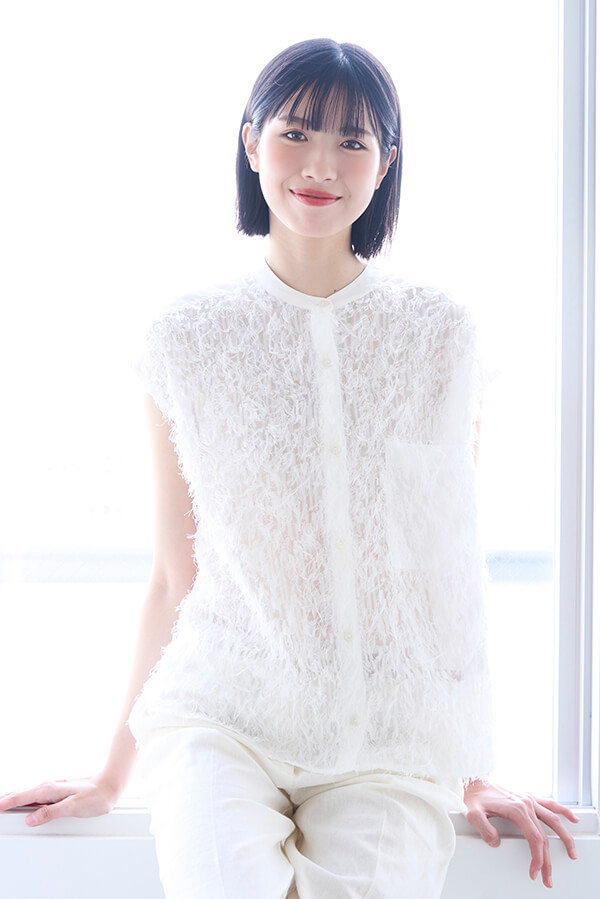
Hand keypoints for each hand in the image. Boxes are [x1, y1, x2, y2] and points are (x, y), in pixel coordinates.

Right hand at [0, 773, 119, 826]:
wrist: (111, 784)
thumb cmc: (96, 796)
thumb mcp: (74, 807)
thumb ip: (51, 812)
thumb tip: (30, 819)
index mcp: (49, 790)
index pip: (21, 797)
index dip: (5, 803)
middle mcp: (49, 787)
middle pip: (21, 793)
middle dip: (5, 799)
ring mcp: (54, 788)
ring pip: (28, 793)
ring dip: (14, 798)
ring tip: (3, 803)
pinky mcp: (59, 791)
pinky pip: (37, 794)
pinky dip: (26, 797)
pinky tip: (25, 802)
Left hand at [463, 778, 578, 888]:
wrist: (473, 779)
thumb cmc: (473, 796)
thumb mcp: (472, 814)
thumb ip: (484, 829)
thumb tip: (496, 842)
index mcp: (516, 809)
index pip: (534, 838)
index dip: (537, 858)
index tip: (535, 871)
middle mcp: (526, 803)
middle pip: (544, 835)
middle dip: (548, 859)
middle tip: (548, 877)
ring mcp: (528, 799)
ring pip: (553, 819)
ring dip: (565, 837)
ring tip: (572, 852)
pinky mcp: (527, 797)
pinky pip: (550, 804)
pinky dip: (563, 811)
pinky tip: (572, 819)